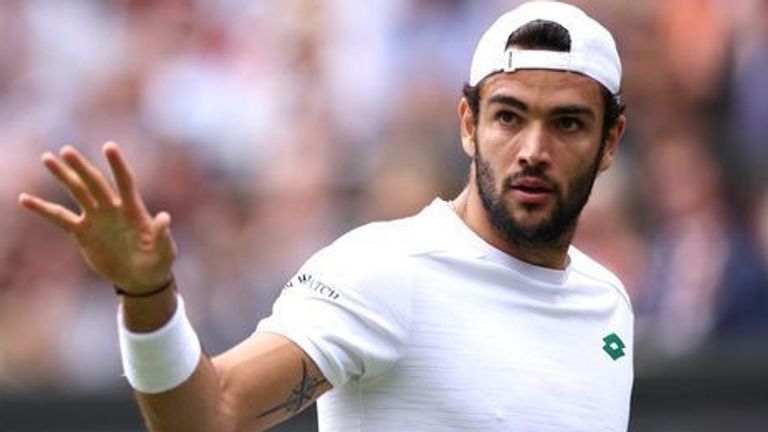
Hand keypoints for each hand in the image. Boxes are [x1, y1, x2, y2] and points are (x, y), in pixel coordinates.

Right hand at [18, 142, 176, 293]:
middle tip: (66, 151)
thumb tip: (164, 217)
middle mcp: (113, 209)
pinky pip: (60, 218)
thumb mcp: (165, 251)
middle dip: (81, 167)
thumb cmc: (157, 262)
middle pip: (95, 183)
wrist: (141, 278)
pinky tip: (25, 199)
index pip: (125, 182)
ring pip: (77, 193)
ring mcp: (96, 218)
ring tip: (46, 158)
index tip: (108, 146)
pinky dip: (43, 209)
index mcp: (133, 210)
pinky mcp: (83, 232)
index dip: (117, 165)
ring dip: (63, 176)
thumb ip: (162, 234)